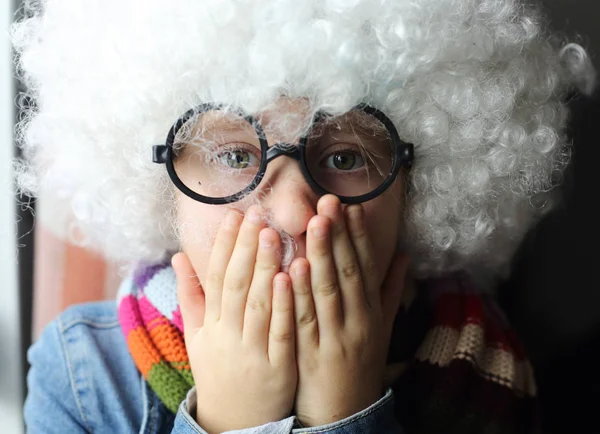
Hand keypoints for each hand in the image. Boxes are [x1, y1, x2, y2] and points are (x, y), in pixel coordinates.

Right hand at [173, 206, 296, 433]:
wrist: (234, 422)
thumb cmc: (218, 371)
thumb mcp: (197, 336)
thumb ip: (191, 295)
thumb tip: (179, 256)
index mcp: (210, 325)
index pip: (216, 277)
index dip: (225, 245)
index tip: (234, 215)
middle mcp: (227, 336)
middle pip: (236, 285)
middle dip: (246, 247)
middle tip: (257, 213)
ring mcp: (252, 352)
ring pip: (258, 304)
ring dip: (265, 268)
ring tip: (273, 234)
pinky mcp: (277, 368)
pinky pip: (280, 332)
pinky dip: (284, 305)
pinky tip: (290, 277)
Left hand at [289, 195, 408, 426]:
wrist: (345, 413)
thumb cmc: (362, 364)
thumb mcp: (383, 327)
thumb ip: (391, 290)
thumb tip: (404, 254)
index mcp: (373, 313)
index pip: (367, 267)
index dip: (359, 236)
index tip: (351, 207)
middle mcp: (357, 322)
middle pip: (348, 273)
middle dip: (338, 235)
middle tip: (329, 202)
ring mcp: (334, 338)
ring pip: (327, 292)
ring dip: (321, 255)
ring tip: (314, 223)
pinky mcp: (311, 354)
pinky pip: (304, 320)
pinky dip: (300, 294)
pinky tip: (293, 268)